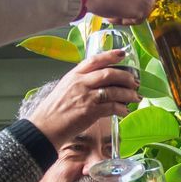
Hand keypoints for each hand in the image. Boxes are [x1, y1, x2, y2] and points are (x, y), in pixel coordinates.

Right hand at [27, 50, 141, 144]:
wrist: (45, 127)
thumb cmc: (54, 110)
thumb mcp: (65, 88)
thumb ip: (81, 83)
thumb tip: (99, 83)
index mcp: (74, 75)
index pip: (94, 60)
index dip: (111, 55)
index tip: (123, 54)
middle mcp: (80, 83)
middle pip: (108, 74)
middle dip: (126, 77)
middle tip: (135, 81)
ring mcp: (85, 97)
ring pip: (113, 91)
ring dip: (128, 94)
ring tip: (135, 97)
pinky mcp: (90, 112)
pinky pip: (111, 107)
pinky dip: (121, 109)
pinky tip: (124, 111)